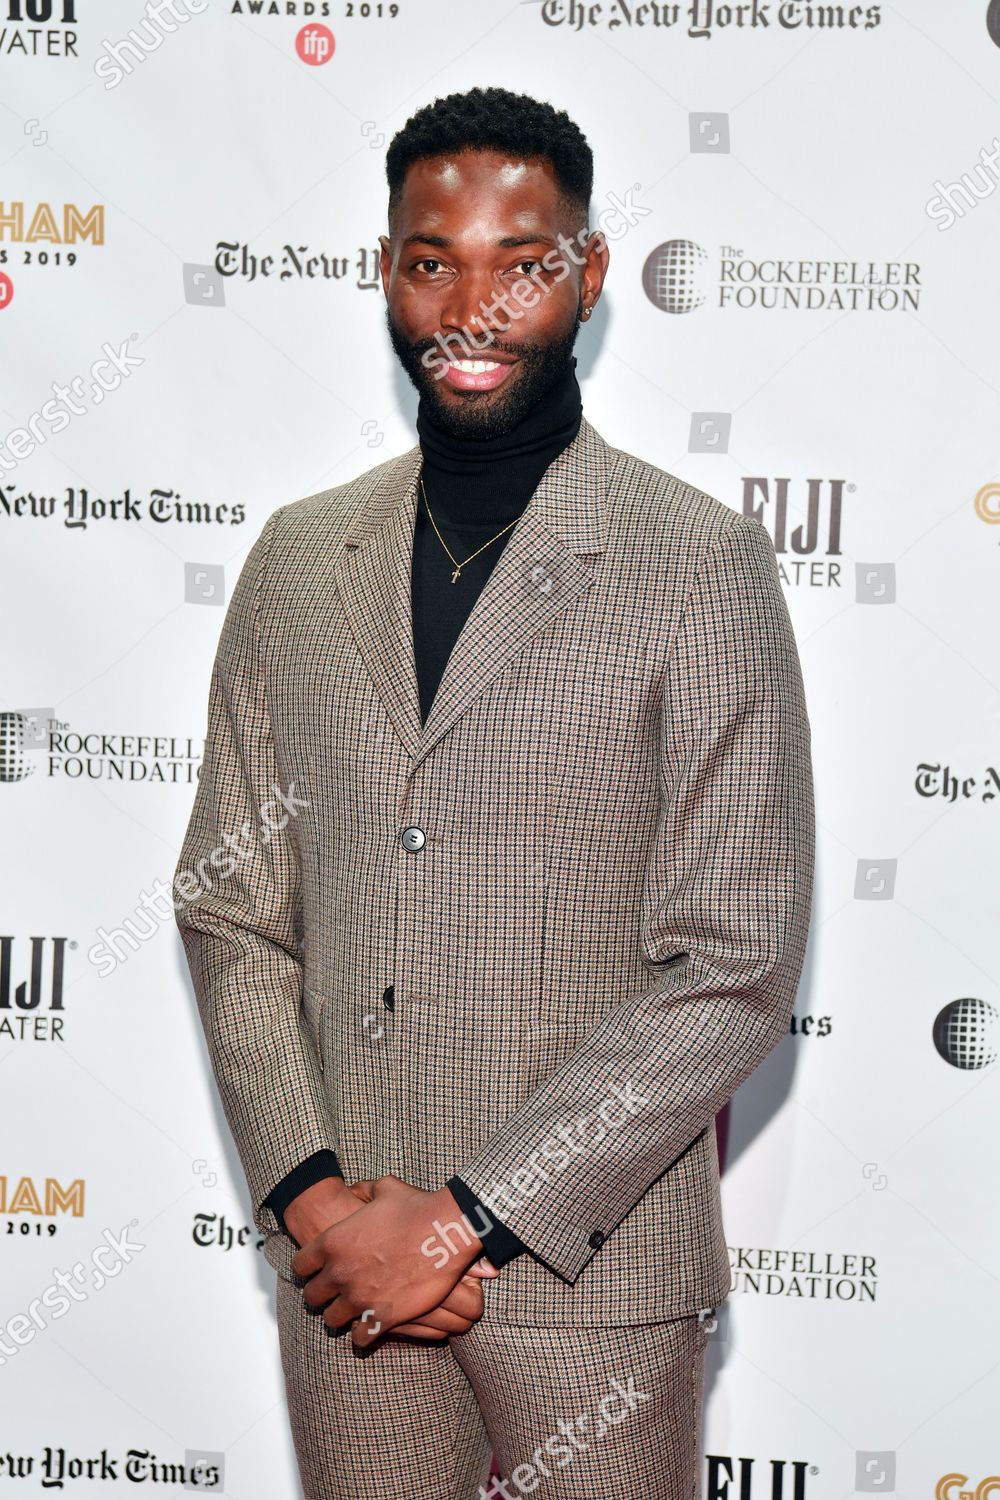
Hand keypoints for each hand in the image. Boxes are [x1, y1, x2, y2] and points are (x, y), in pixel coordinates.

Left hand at [291, 1174, 486, 1346]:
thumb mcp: (384, 1188)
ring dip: (340, 1315)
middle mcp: (340, 1272)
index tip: (318, 1270)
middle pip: (312, 1296)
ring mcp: (360, 1297)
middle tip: (334, 1292)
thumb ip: (364, 1190)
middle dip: (321, 1294)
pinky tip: (370, 1326)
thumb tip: (356, 1189)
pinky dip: (363, 1334)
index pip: (300, 1266)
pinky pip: (360, 1338)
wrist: (446, 1229)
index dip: (308, 1268)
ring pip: (331, 1320)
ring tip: (351, 1311)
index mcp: (333, 1242)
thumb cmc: (417, 1207)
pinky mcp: (382, 1317)